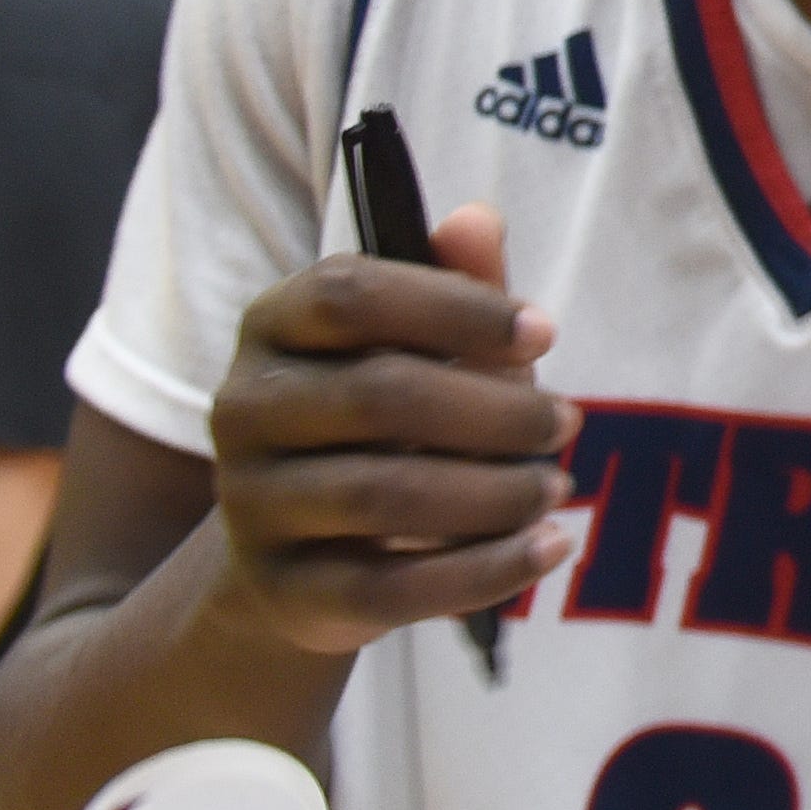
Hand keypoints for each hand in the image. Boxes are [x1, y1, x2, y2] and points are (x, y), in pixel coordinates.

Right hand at [210, 204, 576, 655]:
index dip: (457, 308)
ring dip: (496, 492)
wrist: (301, 554)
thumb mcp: (421, 348)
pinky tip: (549, 548)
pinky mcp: (283, 590)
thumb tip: (476, 219)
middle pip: (381, 395)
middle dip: (496, 410)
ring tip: (555, 487)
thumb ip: (453, 288)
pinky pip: (391, 588)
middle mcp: (245, 408)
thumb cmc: (380, 422)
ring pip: (386, 494)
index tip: (545, 335)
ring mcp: (253, 504)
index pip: (351, 294)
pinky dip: (485, 570)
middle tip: (565, 423)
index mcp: (273, 325)